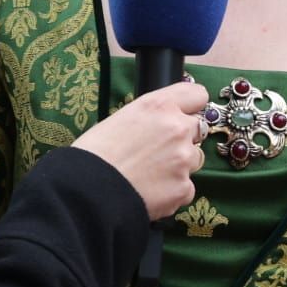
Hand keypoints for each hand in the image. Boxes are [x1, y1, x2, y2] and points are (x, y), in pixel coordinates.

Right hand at [73, 81, 209, 219]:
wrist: (88, 191)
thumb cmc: (95, 154)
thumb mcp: (121, 118)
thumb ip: (150, 117)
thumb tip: (161, 123)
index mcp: (159, 106)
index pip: (197, 95)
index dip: (191, 106)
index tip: (184, 114)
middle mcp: (177, 128)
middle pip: (199, 129)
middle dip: (184, 139)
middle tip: (159, 151)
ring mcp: (184, 159)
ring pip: (195, 159)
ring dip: (180, 165)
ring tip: (151, 175)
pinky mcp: (183, 188)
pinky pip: (187, 187)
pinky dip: (173, 191)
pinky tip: (151, 192)